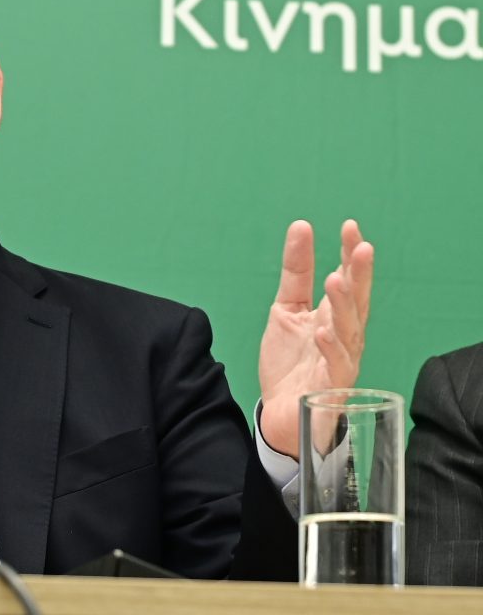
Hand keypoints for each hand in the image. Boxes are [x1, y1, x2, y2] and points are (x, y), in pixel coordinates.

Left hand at [258, 220, 373, 458]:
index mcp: (335, 316)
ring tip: (337, 279)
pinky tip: (322, 331)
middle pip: (357, 302)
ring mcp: (340, 361)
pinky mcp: (329, 386)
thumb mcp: (286, 310)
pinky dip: (330, 348)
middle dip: (360, 274)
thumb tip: (302, 227)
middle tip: (360, 246)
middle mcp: (344, 336)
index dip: (351, 255)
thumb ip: (296, 273)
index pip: (349, 280)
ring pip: (349, 330)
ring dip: (344, 305)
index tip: (350, 227)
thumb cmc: (290, 362)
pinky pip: (335, 366)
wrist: (279, 413)